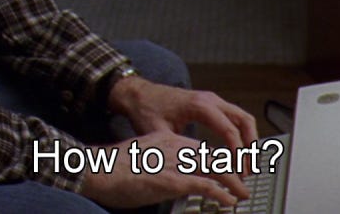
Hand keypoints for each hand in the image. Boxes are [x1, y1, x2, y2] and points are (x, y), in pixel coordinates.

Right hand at [79, 130, 248, 208]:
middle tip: (242, 182)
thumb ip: (159, 162)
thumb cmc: (112, 168)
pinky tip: (229, 200)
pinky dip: (221, 193)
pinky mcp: (173, 180)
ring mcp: (175, 163)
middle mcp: (174, 147)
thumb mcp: (141, 158)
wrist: (97, 170)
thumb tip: (170, 177)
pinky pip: (205, 186)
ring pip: (215, 169)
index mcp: (166, 139)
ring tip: (242, 193)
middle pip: (212, 157)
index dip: (217, 161)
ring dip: (233, 183)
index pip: (200, 148)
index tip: (226, 171)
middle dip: (231, 171)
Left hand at [107, 76, 259, 161]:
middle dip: (250, 146)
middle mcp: (210, 100)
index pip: (229, 129)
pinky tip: (238, 151)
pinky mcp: (211, 104)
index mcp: (199, 105)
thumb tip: (191, 170)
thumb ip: (178, 149)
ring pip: (242, 117)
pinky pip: (234, 117)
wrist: (139, 94)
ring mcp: (212, 100)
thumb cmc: (147, 110)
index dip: (237, 152)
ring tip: (247, 163)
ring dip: (249, 139)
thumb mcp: (159, 133)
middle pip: (243, 121)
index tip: (240, 170)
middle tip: (249, 169)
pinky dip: (241, 133)